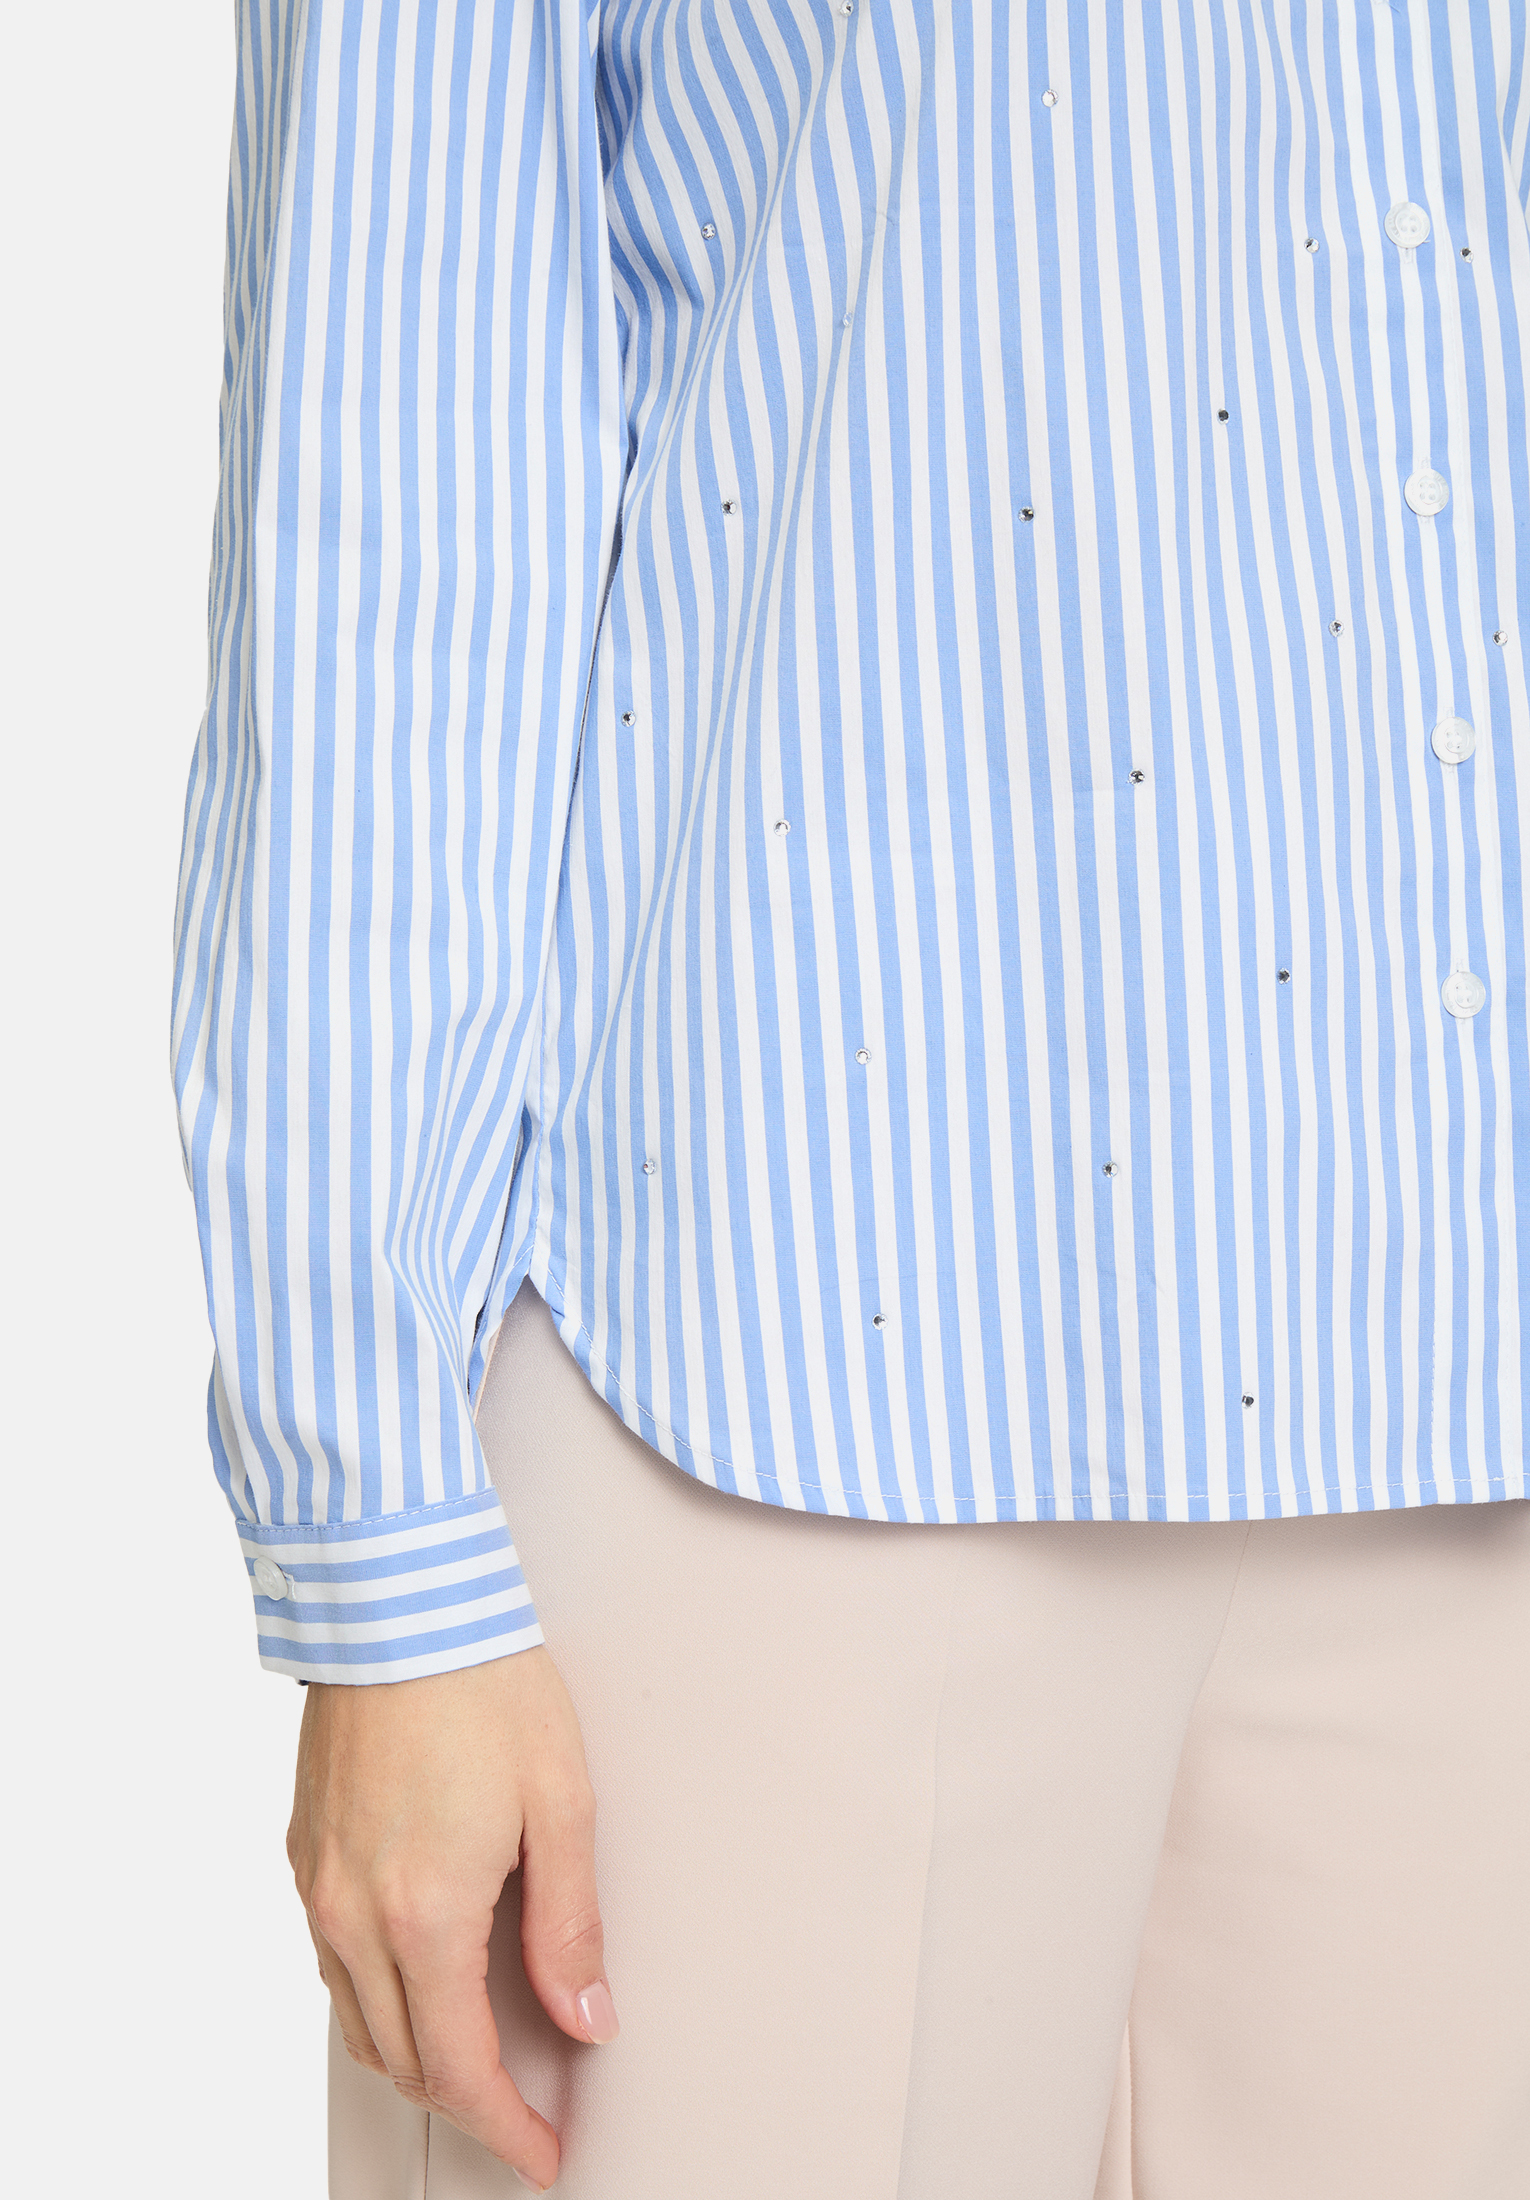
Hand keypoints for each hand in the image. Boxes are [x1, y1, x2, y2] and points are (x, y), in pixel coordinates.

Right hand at [287, 1647, 618, 2192]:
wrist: (398, 1599)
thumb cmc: (482, 1681)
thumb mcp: (561, 1803)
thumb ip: (569, 1924)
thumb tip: (585, 2015)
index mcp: (424, 1914)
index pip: (459, 2070)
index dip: (504, 2127)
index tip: (540, 2151)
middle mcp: (354, 1913)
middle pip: (402, 2060)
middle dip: (465, 2106)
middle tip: (520, 2117)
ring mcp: (318, 1884)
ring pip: (357, 2021)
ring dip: (415, 2059)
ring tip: (475, 2062)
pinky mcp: (303, 1849)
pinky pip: (331, 1964)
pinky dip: (375, 1999)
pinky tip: (416, 1981)